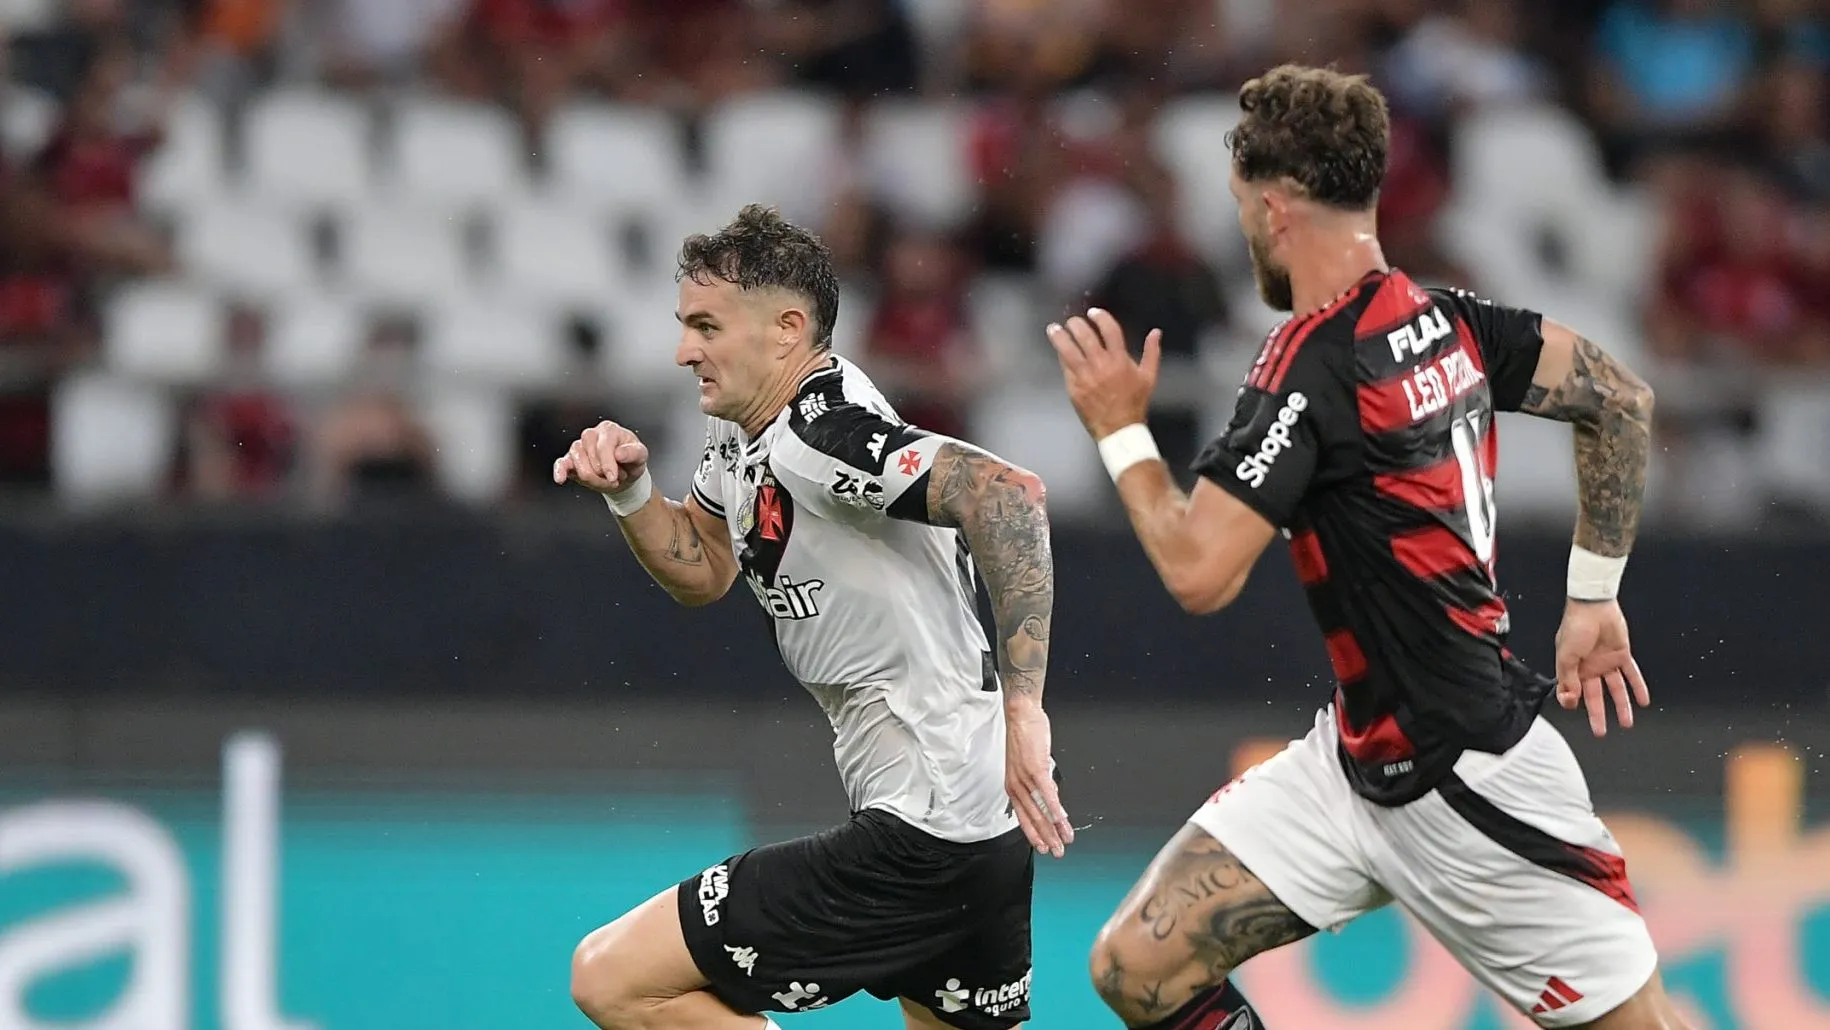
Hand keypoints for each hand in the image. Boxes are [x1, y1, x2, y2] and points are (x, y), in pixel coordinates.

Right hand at [552, 420, 648, 493]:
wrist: (624, 475)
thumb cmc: (631, 461)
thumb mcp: (641, 456)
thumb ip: (633, 453)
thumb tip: (619, 454)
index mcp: (609, 430)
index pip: (603, 446)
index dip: (608, 465)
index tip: (613, 478)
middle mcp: (592, 434)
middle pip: (589, 454)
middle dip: (602, 473)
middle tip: (614, 478)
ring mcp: (579, 446)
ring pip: (576, 461)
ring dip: (591, 477)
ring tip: (603, 479)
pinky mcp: (570, 460)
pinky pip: (561, 463)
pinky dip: (560, 470)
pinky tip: (560, 478)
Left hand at [1005, 701, 1072, 857]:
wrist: (1021, 716)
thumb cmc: (1025, 737)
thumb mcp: (1028, 765)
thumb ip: (1038, 784)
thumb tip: (1051, 799)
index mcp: (1013, 787)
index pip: (1023, 817)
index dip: (1034, 834)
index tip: (1043, 847)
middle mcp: (1017, 786)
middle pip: (1033, 818)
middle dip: (1047, 838)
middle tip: (1057, 852)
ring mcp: (1026, 779)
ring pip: (1042, 810)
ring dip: (1055, 829)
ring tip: (1065, 841)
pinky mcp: (1037, 770)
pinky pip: (1048, 795)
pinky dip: (1056, 809)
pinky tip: (1063, 820)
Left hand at [1047, 308, 1162, 439]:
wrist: (1119, 429)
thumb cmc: (1135, 403)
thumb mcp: (1149, 377)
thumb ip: (1152, 352)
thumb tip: (1156, 332)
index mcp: (1120, 361)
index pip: (1109, 330)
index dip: (1101, 318)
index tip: (1093, 312)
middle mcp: (1102, 366)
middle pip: (1085, 337)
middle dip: (1076, 325)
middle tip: (1072, 321)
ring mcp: (1086, 377)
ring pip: (1068, 351)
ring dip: (1059, 337)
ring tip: (1053, 329)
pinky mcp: (1074, 388)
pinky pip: (1065, 367)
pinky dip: (1061, 356)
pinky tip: (1059, 350)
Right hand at [1553, 598, 1650, 736]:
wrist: (1593, 606)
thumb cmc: (1575, 626)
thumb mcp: (1566, 655)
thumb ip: (1569, 677)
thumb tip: (1569, 697)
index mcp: (1571, 668)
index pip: (1571, 692)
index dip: (1571, 702)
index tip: (1574, 709)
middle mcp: (1588, 668)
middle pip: (1595, 697)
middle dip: (1597, 715)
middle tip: (1600, 732)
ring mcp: (1605, 663)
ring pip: (1615, 690)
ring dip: (1621, 706)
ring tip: (1626, 723)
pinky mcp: (1621, 656)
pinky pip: (1631, 675)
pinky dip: (1638, 688)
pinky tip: (1643, 701)